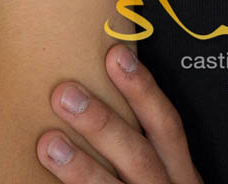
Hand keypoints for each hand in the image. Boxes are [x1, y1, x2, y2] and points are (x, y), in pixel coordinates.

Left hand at [36, 43, 203, 181]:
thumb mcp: (166, 177)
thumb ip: (143, 146)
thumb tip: (106, 82)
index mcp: (180, 174)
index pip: (166, 126)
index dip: (143, 89)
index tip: (115, 54)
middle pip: (138, 156)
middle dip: (102, 122)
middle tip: (64, 92)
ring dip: (81, 168)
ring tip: (47, 142)